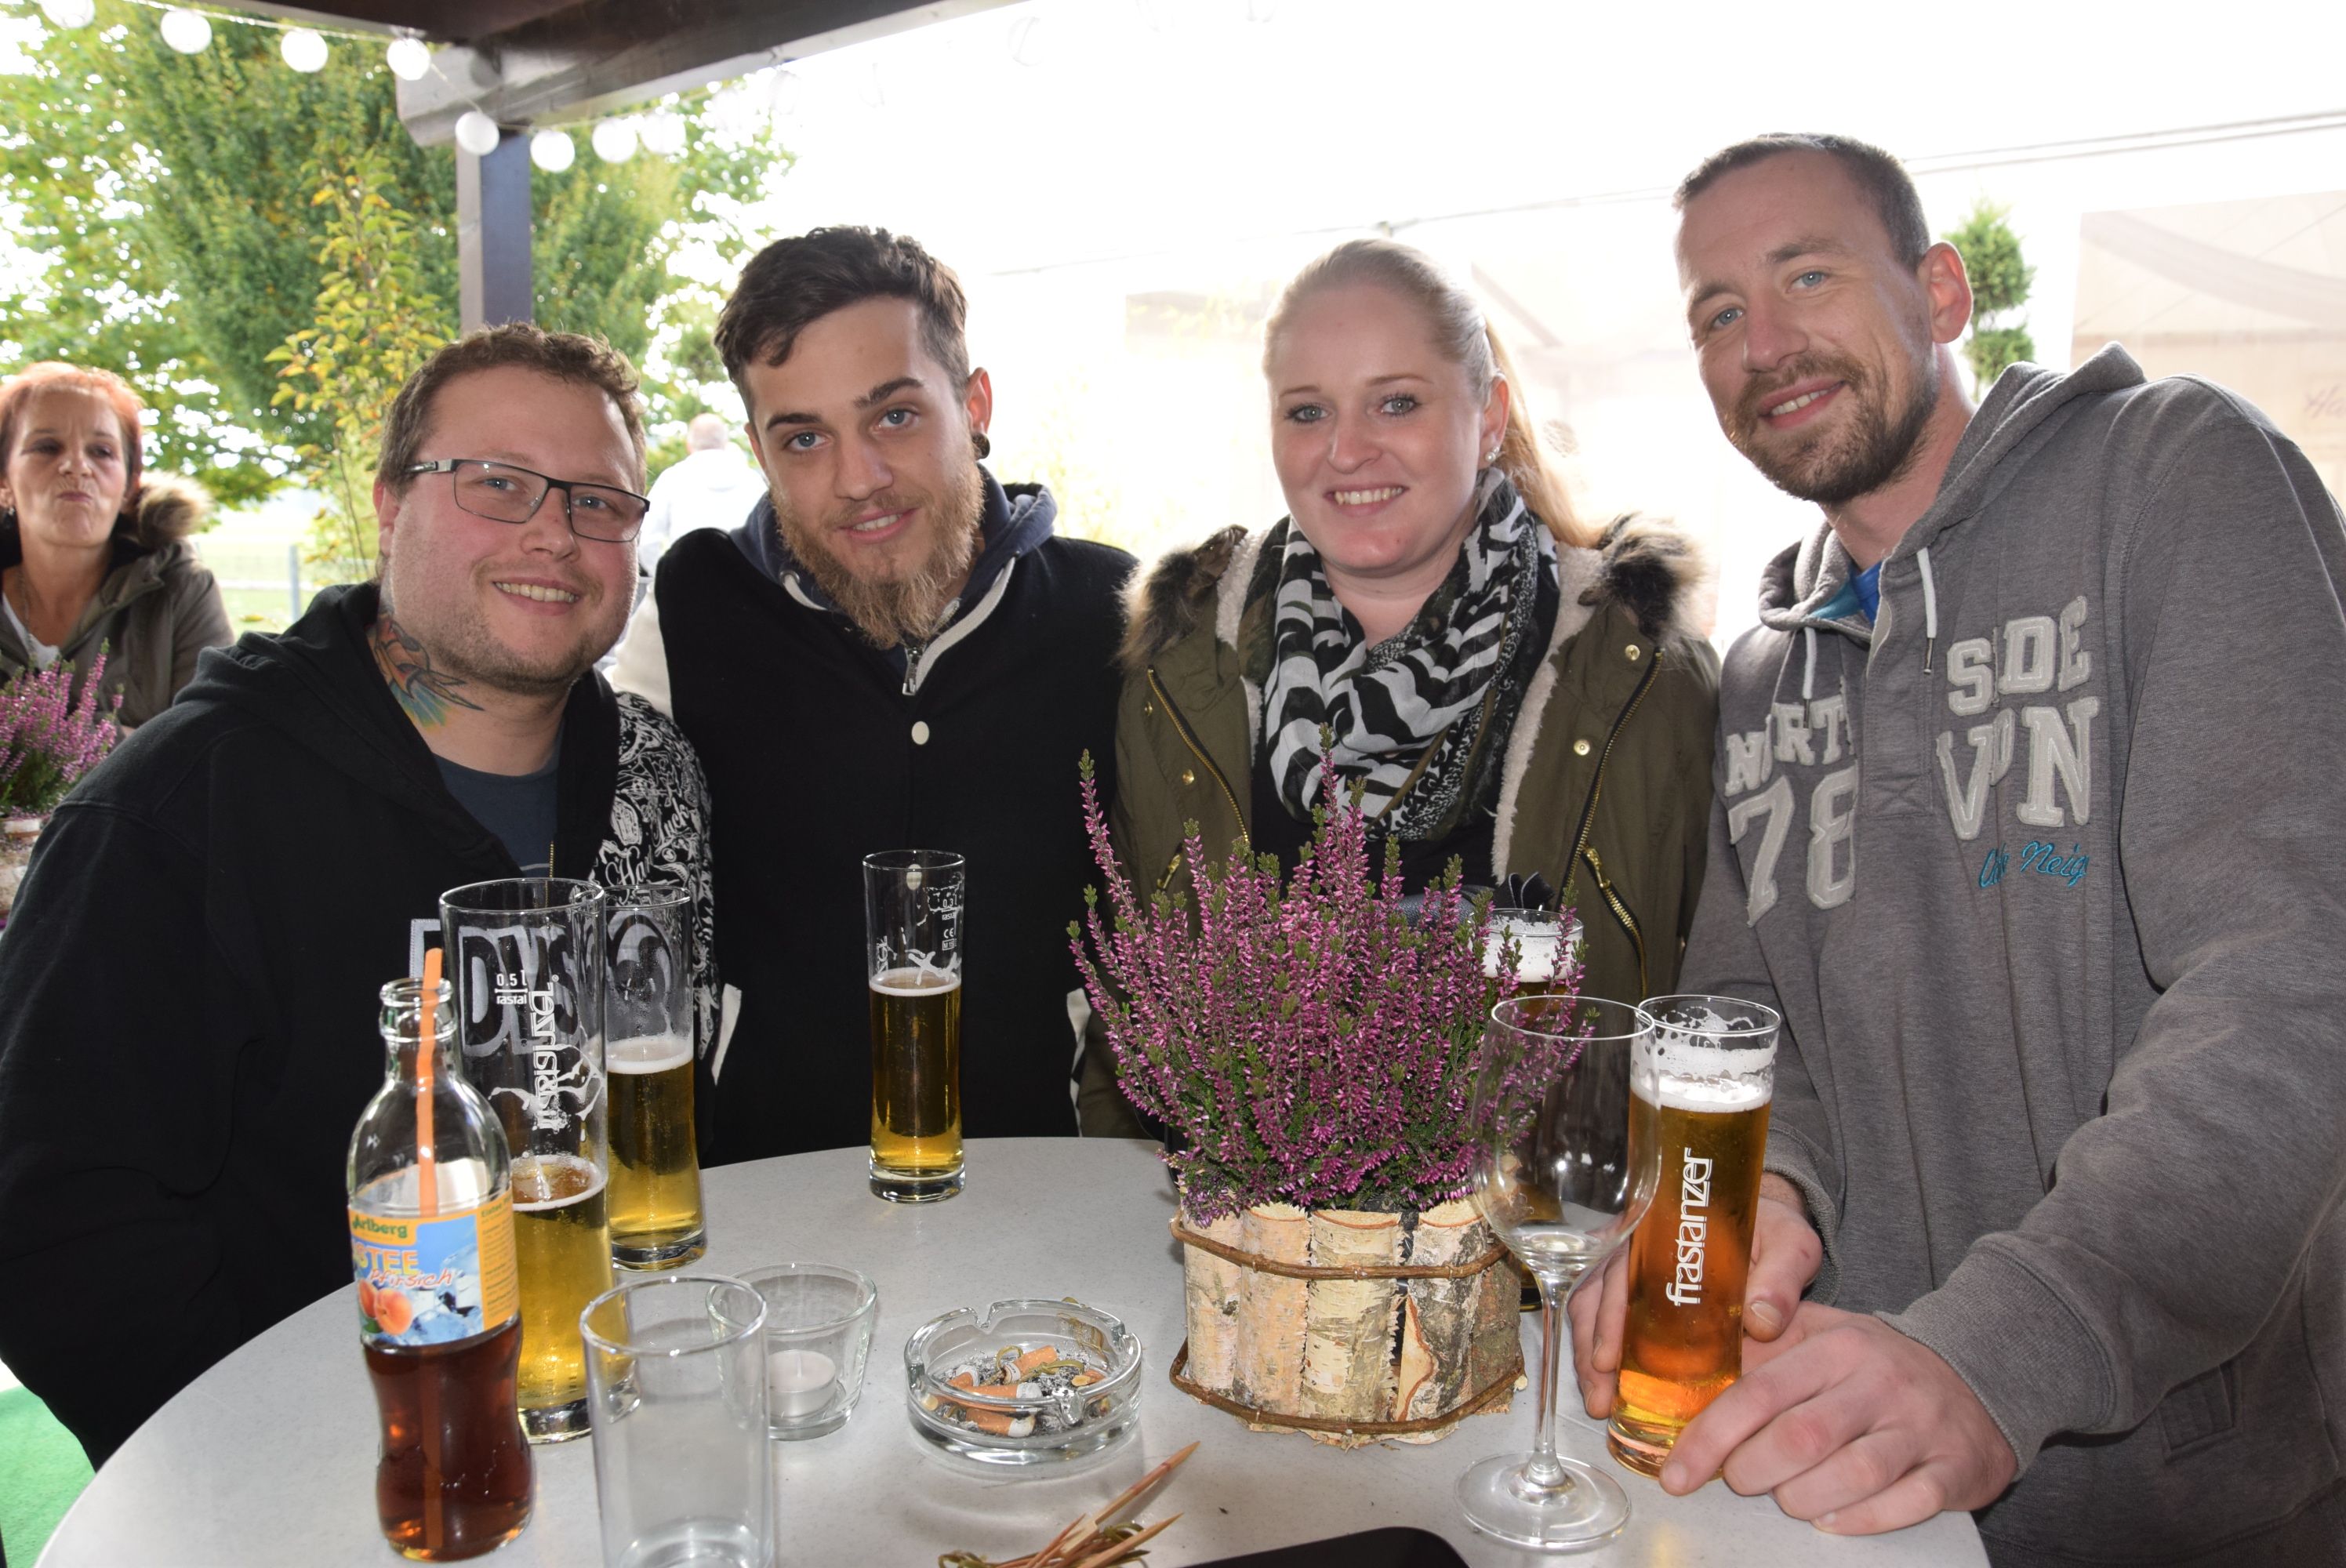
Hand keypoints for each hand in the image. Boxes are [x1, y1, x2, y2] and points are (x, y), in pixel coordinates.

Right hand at [1569, 1173, 1819, 1416]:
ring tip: (1600, 1404)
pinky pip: (1602, 1321)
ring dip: (1589, 1357)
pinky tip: (1608, 1392)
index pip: (1621, 1265)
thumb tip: (1762, 1323)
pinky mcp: (1635, 1293)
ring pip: (1589, 1309)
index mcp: (1665, 1225)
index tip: (1610, 1358)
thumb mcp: (1791, 1245)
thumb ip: (1782, 1277)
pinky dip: (1599, 1357)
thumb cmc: (1775, 1234)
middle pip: (1595, 1293)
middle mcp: (1636, 1243)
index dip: (1609, 1313)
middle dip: (1592, 1349)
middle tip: (1601, 1397)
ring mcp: (1631, 1268)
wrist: (1769, 1228)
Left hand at [1661, 1304, 2018, 1532]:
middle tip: (1737, 1481)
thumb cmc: (1876, 1365)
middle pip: (1801, 1437)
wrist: (1976, 1376)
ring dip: (1802, 1498)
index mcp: (1837, 1347)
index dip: (1711, 1436)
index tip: (1678, 1472)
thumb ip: (1760, 1348)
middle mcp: (1879, 1383)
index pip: (1760, 1391)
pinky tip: (1832, 1519)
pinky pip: (1904, 1505)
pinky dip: (1861, 1520)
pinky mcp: (1953, 1469)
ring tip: (1785, 1499)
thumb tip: (1685, 1372)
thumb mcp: (1821, 1336)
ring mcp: (1919, 1427)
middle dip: (1753, 1470)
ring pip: (1850, 1475)